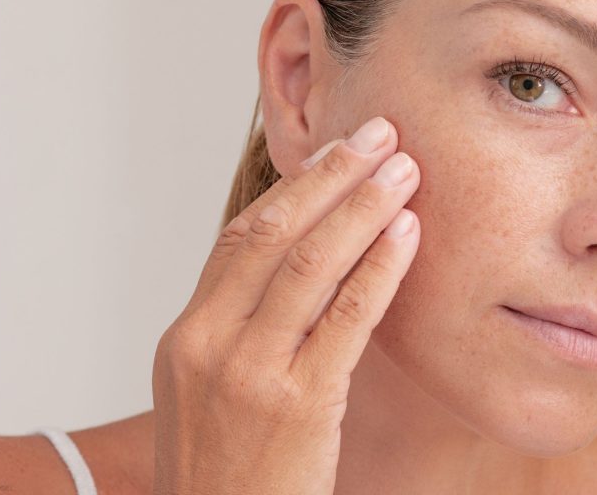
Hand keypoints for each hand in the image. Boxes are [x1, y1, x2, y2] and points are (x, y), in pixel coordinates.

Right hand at [151, 116, 419, 493]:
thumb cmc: (228, 469)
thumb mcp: (212, 392)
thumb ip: (243, 329)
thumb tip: (299, 269)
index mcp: (188, 335)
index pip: (242, 237)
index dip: (295, 188)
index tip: (338, 152)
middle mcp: (211, 343)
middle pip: (274, 234)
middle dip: (332, 177)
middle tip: (380, 134)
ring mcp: (251, 372)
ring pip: (311, 264)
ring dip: (363, 208)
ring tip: (405, 169)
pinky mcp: (298, 404)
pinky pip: (347, 317)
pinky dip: (379, 268)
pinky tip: (408, 234)